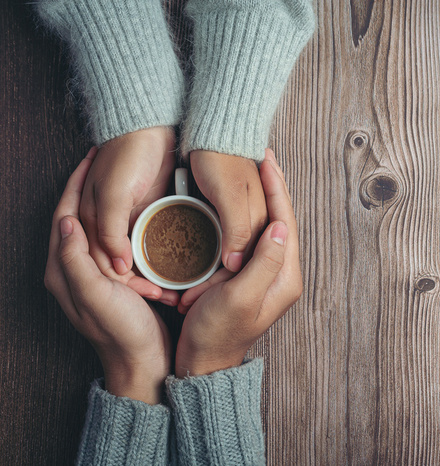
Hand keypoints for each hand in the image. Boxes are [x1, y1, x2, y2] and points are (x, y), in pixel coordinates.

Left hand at [45, 148, 171, 403]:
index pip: (63, 217)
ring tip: (117, 179)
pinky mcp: (109, 280)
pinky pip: (108, 242)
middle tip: (101, 161)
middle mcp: (71, 270)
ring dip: (100, 202)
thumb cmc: (120, 331)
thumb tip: (67, 221)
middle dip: (84, 187)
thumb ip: (76, 260)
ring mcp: (91, 275)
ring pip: (91, 228)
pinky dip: (116, 222)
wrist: (141, 362)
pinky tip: (133, 213)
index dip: (75, 186)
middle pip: (74, 218)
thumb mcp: (95, 295)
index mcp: (62, 271)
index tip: (91, 159)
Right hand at [80, 126, 178, 305]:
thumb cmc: (128, 156)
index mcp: (90, 221)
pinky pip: (154, 242)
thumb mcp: (114, 194)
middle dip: (140, 286)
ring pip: (138, 259)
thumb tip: (118, 266)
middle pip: (120, 267)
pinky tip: (180, 270)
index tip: (148, 295)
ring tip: (175, 291)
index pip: (102, 265)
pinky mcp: (150, 211)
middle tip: (165, 297)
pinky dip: (164, 259)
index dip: (124, 283)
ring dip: (153, 276)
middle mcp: (107, 224)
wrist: (152, 125)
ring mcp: (130, 218)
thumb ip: (110, 230)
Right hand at [175, 149, 301, 376]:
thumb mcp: (240, 298)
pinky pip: (251, 239)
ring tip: (255, 170)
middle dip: (273, 188)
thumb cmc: (217, 334)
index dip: (277, 190)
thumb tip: (280, 226)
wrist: (202, 363)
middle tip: (264, 156)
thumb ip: (263, 263)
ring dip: (262, 199)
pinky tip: (237, 201)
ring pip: (266, 227)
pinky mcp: (248, 277)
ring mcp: (265, 275)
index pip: (286, 223)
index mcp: (285, 277)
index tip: (267, 161)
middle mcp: (281, 274)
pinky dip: (247, 216)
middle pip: (280, 221)